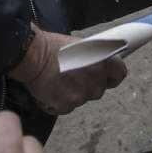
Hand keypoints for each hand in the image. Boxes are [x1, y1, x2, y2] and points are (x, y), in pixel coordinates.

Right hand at [8, 26, 128, 114]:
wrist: (31, 56)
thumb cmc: (53, 46)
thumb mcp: (82, 45)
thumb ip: (95, 58)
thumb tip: (99, 65)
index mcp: (103, 61)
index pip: (120, 74)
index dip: (111, 77)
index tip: (105, 77)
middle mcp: (96, 79)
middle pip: (99, 90)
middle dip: (89, 86)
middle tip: (74, 77)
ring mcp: (82, 95)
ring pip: (83, 99)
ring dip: (74, 94)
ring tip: (60, 81)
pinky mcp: (66, 105)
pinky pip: (67, 107)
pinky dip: (59, 102)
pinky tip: (51, 90)